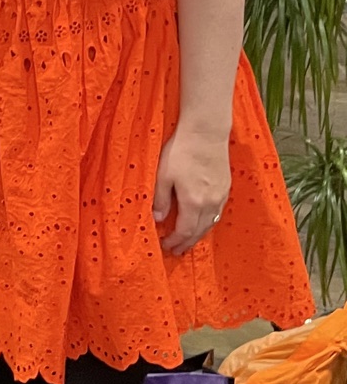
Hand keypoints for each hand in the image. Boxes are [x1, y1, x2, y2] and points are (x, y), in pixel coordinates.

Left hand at [153, 122, 230, 254]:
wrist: (206, 132)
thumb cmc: (182, 151)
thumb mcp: (163, 175)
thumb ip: (160, 199)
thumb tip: (158, 219)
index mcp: (193, 202)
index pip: (185, 231)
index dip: (175, 241)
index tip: (166, 245)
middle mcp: (210, 203)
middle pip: (199, 231)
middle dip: (187, 243)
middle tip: (177, 250)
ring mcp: (221, 196)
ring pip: (210, 223)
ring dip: (199, 234)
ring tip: (188, 240)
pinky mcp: (226, 187)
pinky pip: (217, 212)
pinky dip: (208, 222)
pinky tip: (201, 221)